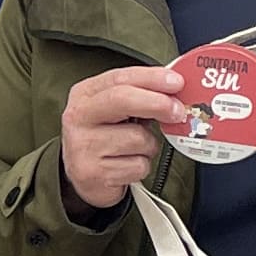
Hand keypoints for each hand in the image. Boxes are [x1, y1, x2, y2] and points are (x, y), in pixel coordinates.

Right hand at [59, 66, 192, 212]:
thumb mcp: (115, 110)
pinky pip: (138, 165)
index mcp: (84, 94)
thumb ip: (140, 96)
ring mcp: (83, 146)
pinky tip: (128, 165)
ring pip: (138, 138)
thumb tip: (174, 92)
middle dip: (157, 103)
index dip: (152, 78)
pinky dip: (141, 166)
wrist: (83, 177)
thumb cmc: (105, 139)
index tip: (176, 82)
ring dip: (149, 145)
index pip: (120, 78)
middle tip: (177, 111)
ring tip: (136, 149)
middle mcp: (78, 117)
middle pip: (122, 99)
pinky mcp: (93, 173)